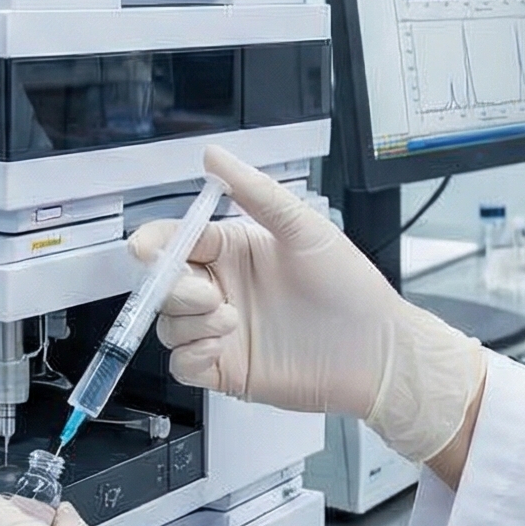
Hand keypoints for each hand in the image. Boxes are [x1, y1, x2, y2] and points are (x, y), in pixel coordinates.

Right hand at [131, 146, 483, 465]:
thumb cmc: (351, 289)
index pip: (176, 241)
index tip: (149, 250)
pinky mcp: (224, 369)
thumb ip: (257, 194)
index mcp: (233, 250)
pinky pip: (181, 365)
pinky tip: (221, 348)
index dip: (155, 245)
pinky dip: (190, 356)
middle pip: (163, 285)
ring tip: (232, 322)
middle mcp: (222, 288)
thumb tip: (216, 157)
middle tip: (212, 295)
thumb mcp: (305, 230)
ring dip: (189, 323)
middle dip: (174, 288)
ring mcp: (220, 330)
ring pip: (168, 324)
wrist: (375, 353)